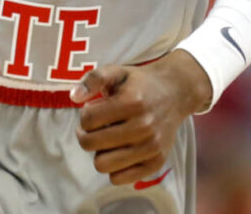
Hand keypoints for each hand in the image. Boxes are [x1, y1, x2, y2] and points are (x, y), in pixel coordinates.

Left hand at [70, 50, 213, 184]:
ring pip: (102, 165)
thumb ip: (93, 79)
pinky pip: (119, 179)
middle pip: (91, 144)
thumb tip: (74, 97)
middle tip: (94, 127)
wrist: (175, 93)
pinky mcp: (156, 162)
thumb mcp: (116, 71)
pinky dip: (113, 168)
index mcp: (132, 102)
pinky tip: (118, 151)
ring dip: (99, 152)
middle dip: (86, 134)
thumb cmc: (139, 83)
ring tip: (107, 139)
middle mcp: (144, 126)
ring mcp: (151, 147)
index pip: (88, 120)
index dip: (84, 115)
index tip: (92, 110)